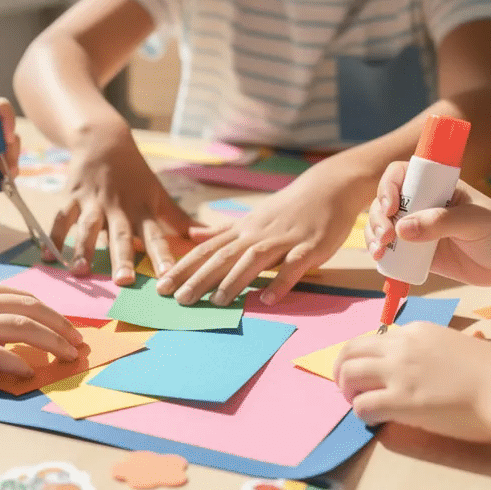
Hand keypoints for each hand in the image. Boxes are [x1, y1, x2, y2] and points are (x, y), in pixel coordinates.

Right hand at [0, 279, 83, 374]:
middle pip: (31, 310)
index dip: (47, 310)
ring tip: (69, 356)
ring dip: (52, 342)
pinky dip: (18, 362)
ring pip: (23, 328)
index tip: (62, 322)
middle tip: (78, 341)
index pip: (19, 296)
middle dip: (60, 325)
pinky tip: (31, 372)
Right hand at [53, 128, 199, 283]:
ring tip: (80, 271)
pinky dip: (53, 236)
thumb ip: (179, 219)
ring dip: (83, 249)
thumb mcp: (158, 193)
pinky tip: (46, 256)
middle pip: (121, 235)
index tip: (170, 278)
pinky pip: (61, 218)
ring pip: (88, 227)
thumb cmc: (135, 174)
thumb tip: (207, 237)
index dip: (163, 257)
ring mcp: (93, 202)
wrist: (104, 139)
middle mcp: (118, 207)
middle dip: (122, 258)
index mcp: (142, 209)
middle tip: (123, 281)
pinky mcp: (72, 196)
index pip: (155, 236)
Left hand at [157, 162, 374, 306]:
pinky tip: (267, 299)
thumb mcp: (251, 217)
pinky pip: (293, 266)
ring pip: (253, 259)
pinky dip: (281, 282)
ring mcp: (283, 240)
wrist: (329, 187)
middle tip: (178, 300)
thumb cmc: (289, 207)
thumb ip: (222, 230)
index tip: (161, 287)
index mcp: (243, 230)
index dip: (183, 268)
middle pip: (223, 256)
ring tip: (216, 302)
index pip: (207, 250)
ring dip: (234, 280)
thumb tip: (191, 236)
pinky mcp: (309, 247)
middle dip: (199, 278)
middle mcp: (258, 234)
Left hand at [333, 322, 490, 442]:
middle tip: (348, 388)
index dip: (367, 356)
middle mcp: (402, 346)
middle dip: (343, 369)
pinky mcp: (400, 399)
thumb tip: (429, 368)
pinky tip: (373, 420)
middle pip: (352, 350)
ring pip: (349, 374)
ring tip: (356, 404)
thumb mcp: (460, 346)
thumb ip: (436, 353)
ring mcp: (398, 372)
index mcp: (418, 330)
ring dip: (346, 390)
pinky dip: (361, 413)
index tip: (369, 371)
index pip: (377, 338)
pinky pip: (362, 405)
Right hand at [366, 161, 490, 286]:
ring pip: (382, 226)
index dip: (388, 187)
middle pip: (383, 202)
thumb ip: (440, 222)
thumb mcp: (475, 221)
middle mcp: (422, 205)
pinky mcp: (418, 255)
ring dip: (373, 237)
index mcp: (436, 187)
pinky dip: (382, 256)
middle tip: (387, 237)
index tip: (390, 207)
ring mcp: (418, 230)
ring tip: (380, 252)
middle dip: (376, 218)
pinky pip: (392, 252)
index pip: (401, 175)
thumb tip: (402, 229)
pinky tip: (381, 261)